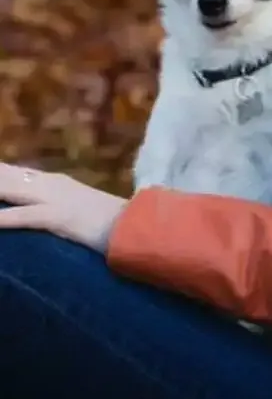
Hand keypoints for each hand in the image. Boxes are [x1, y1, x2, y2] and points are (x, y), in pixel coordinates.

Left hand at [0, 163, 127, 252]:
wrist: (132, 225)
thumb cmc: (107, 221)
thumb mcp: (75, 207)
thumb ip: (55, 202)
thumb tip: (34, 205)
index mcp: (54, 182)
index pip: (13, 173)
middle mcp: (51, 184)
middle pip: (7, 177)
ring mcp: (55, 198)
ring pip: (10, 190)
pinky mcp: (59, 216)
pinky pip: (25, 216)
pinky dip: (4, 218)